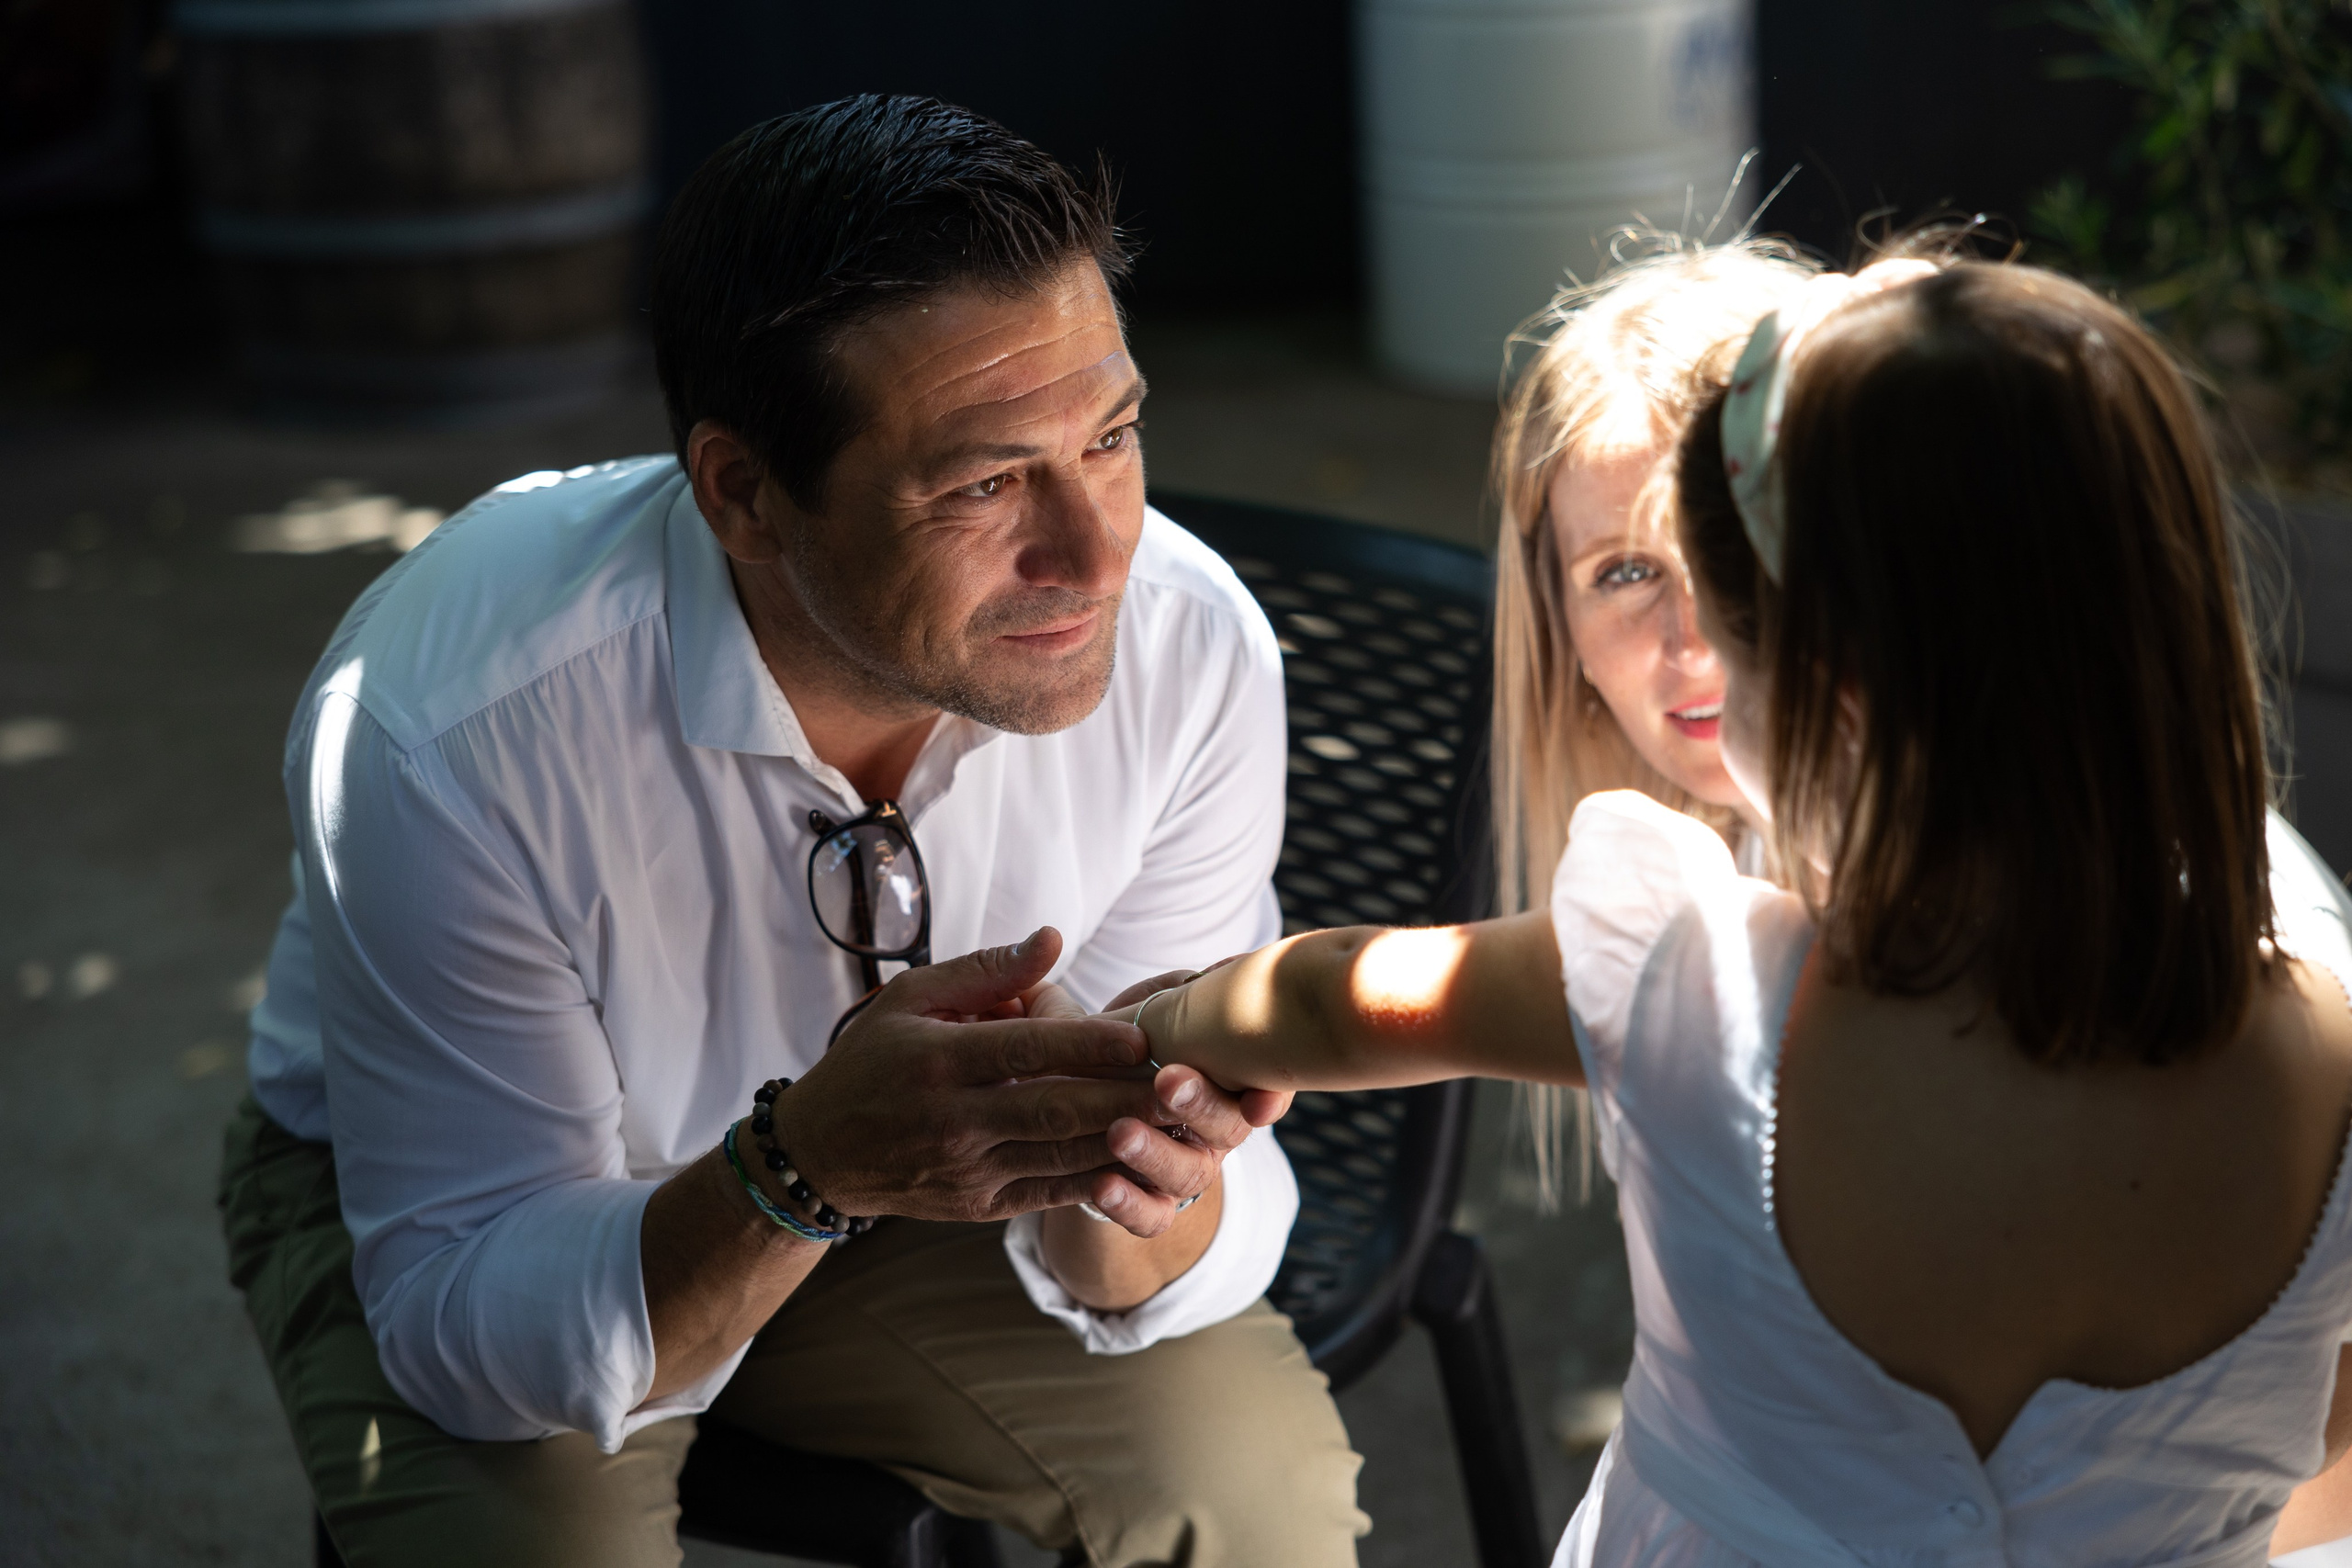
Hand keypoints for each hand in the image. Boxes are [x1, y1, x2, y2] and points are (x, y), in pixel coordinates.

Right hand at [773, 928, 1161, 1221]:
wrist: (822, 1154)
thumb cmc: (872, 1060)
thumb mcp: (911, 999)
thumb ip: (985, 972)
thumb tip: (1053, 939)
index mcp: (937, 1061)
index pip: (1022, 1049)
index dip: (1084, 1045)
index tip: (1140, 1037)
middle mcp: (953, 1119)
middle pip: (1053, 1108)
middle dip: (1124, 1098)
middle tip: (1185, 1082)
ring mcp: (968, 1168)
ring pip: (1060, 1155)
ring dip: (1124, 1140)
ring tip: (1181, 1121)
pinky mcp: (979, 1205)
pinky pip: (1049, 1191)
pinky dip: (1097, 1179)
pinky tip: (1143, 1162)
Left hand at [1060, 967, 1293, 1237]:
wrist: (1088, 1100)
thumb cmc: (1136, 1041)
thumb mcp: (1160, 1006)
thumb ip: (1184, 989)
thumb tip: (1218, 967)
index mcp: (1233, 1077)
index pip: (1266, 1085)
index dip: (1270, 1093)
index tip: (1260, 1100)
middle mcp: (1221, 1129)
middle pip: (1225, 1127)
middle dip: (1198, 1103)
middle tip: (1167, 1080)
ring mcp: (1189, 1169)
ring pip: (1187, 1173)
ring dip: (1155, 1152)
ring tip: (1118, 1132)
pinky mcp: (1151, 1204)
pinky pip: (1149, 1217)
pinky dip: (1128, 1203)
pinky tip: (1100, 1184)